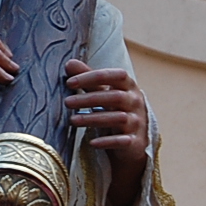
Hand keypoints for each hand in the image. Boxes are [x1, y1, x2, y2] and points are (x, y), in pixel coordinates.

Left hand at [65, 59, 148, 205]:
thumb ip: (88, 78)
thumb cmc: (115, 109)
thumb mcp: (103, 92)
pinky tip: (92, 142)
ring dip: (93, 119)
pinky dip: (107, 141)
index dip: (92, 77)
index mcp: (129, 86)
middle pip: (114, 97)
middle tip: (67, 102)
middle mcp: (136, 102)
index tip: (69, 82)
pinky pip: (122, 141)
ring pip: (117, 119)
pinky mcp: (136, 141)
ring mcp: (138, 122)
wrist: (133, 139)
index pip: (114, 75)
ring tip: (72, 120)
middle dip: (89, 99)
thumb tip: (69, 63)